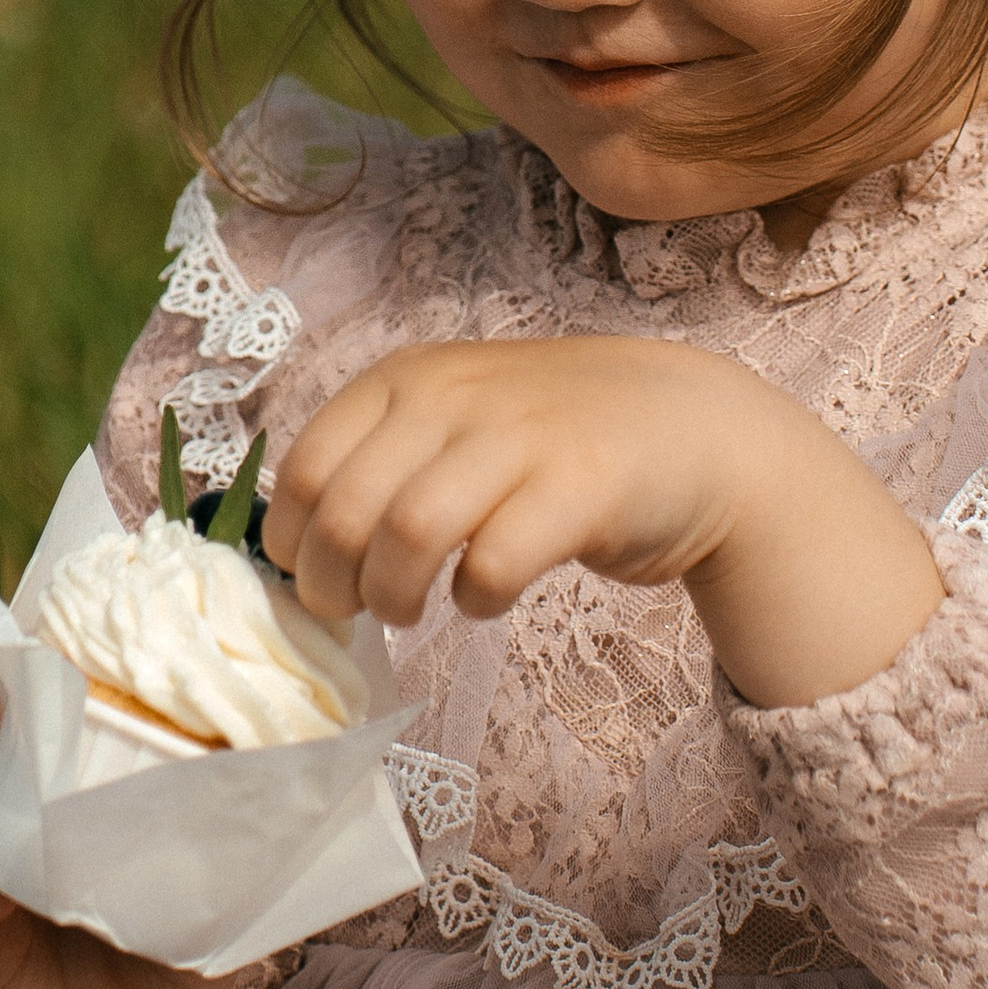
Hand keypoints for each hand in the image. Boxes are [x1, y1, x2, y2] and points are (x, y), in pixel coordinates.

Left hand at [263, 337, 940, 709]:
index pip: (307, 466)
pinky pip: (493, 564)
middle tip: (357, 611)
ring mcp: (521, 437)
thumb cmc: (553, 441)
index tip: (311, 578)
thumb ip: (380, 463)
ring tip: (412, 610)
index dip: (293, 540)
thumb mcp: (454, 422)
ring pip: (409, 535)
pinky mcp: (580, 488)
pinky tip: (486, 596)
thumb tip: (295, 552)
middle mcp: (457, 397)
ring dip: (395, 596)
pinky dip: (475, 599)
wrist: (693, 429)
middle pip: (349, 510)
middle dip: (336, 583)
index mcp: (410, 377)